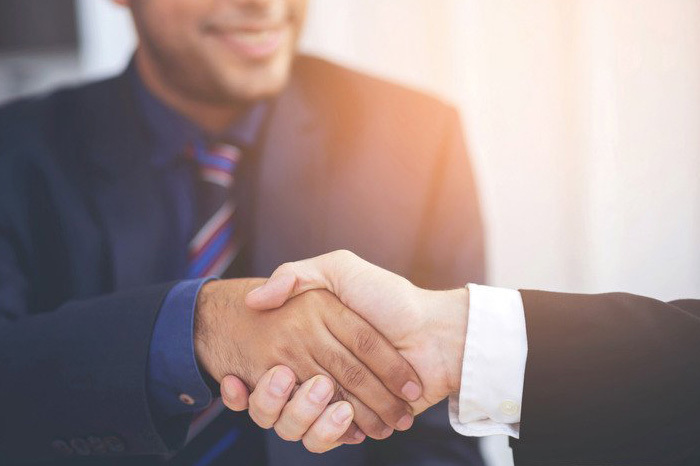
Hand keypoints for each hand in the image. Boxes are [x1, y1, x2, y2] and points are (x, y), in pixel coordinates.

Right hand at [221, 251, 468, 449]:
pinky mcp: (355, 422)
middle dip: (271, 397)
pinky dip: (325, 434)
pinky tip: (341, 416)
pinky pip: (325, 438)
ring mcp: (335, 398)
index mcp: (306, 340)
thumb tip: (254, 299)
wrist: (436, 333)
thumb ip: (297, 274)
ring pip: (294, 424)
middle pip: (275, 400)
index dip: (249, 379)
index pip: (266, 365)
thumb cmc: (390, 298)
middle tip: (281, 376)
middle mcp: (315, 370)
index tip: (238, 377)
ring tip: (321, 391)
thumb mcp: (340, 269)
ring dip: (299, 415)